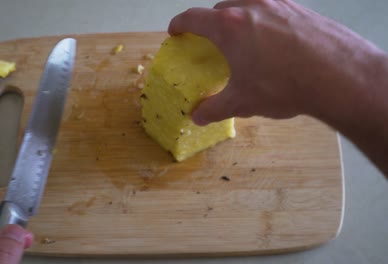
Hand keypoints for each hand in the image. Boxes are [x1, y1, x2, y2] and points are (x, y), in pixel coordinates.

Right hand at [169, 0, 384, 125]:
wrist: (339, 76)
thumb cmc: (283, 86)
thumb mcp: (243, 102)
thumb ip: (215, 108)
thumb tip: (197, 116)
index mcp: (229, 26)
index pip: (193, 17)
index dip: (180, 24)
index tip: (175, 31)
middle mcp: (251, 6)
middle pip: (221, 8)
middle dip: (211, 23)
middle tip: (213, 43)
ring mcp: (278, 3)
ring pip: (247, 4)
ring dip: (239, 18)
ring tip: (245, 40)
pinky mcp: (300, 7)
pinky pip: (272, 9)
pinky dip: (264, 20)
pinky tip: (274, 42)